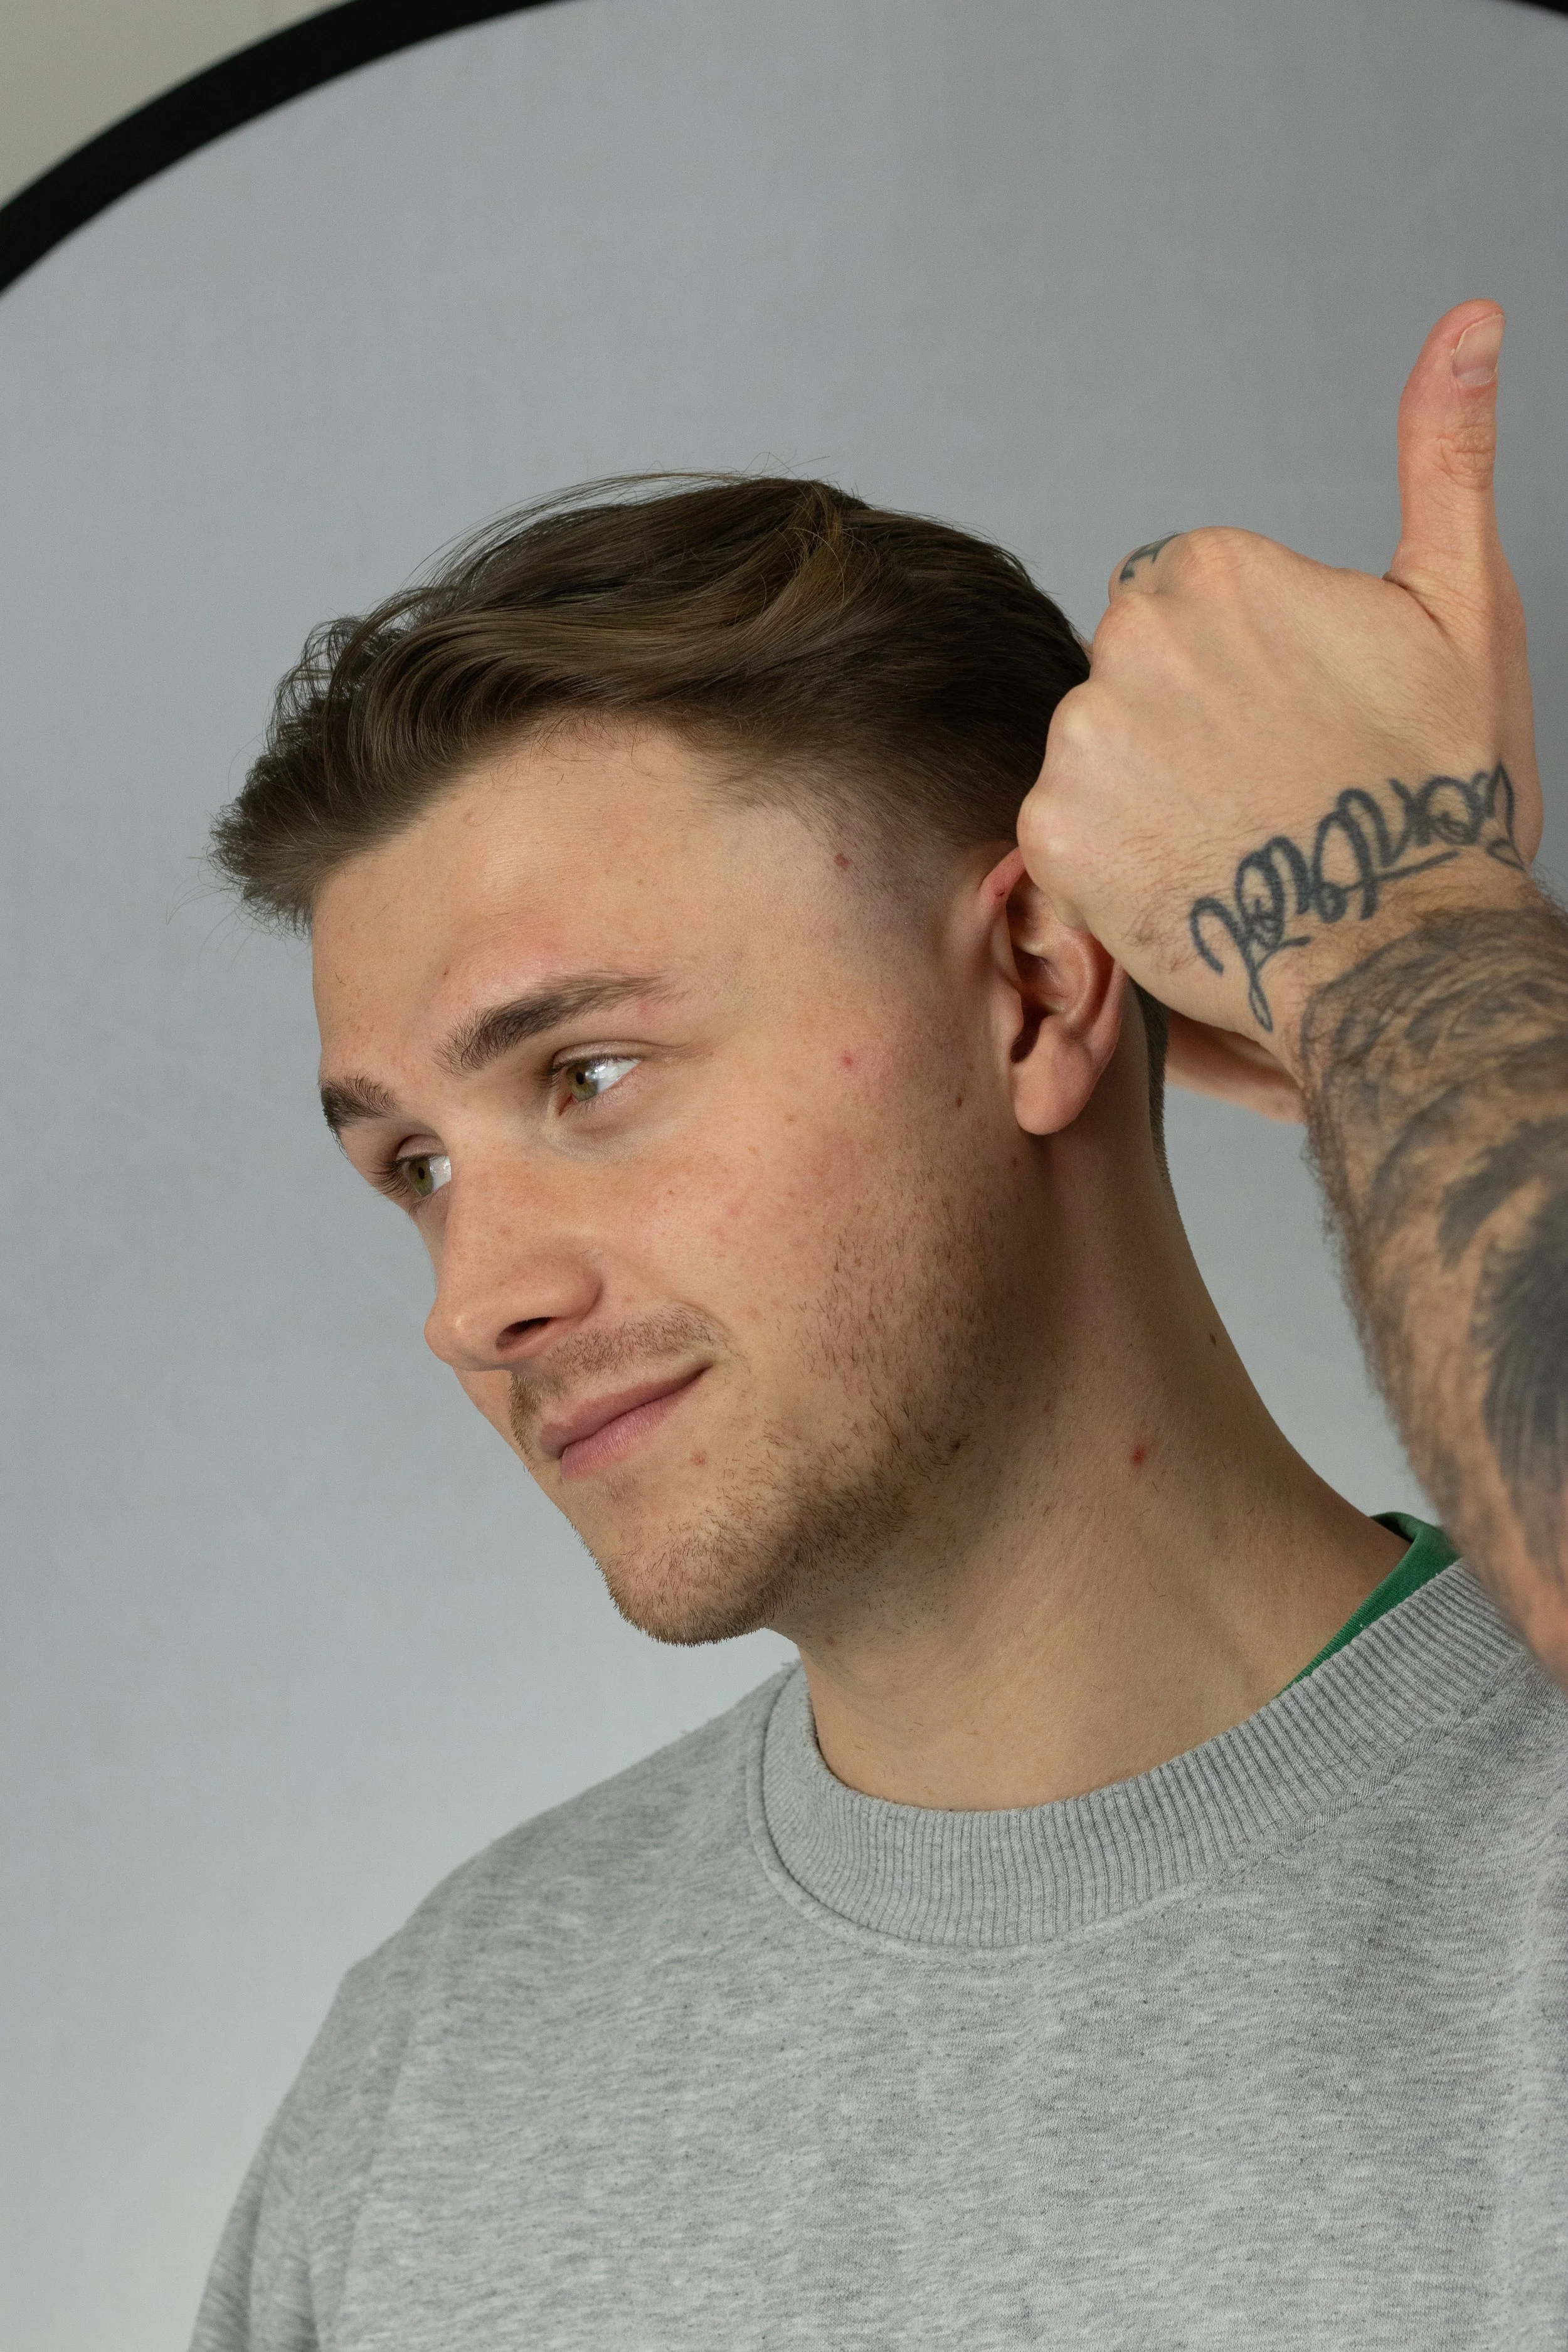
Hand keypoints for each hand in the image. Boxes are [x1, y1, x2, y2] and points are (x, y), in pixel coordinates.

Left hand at [1017, 301, 1541, 1089]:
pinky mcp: (1053, 833)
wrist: (1403, 948)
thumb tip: (1469, 318)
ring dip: (1147, 791)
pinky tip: (1187, 876)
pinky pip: (1065, 829)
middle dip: (1187, 724)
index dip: (1246, 670)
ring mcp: (1081, 742)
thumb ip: (1444, 451)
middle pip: (1132, 675)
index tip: (1298, 722)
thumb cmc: (1439, 784)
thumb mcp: (1461, 602)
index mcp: (1206, 569)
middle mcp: (1124, 641)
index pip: (1185, 605)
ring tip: (1232, 838)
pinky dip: (1112, 857)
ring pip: (1098, 751)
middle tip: (1267, 789)